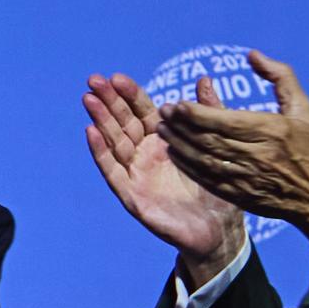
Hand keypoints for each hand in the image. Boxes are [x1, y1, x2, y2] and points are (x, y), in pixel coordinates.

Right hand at [83, 71, 247, 270]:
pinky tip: (91, 132)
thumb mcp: (217, 145)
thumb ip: (208, 113)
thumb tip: (203, 78)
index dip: (129, 94)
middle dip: (108, 101)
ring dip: (100, 120)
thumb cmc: (219, 190)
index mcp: (165, 141)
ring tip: (89, 99)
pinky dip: (100, 152)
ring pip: (114, 142)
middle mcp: (146, 155)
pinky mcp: (132, 196)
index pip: (142, 111)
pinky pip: (112, 172)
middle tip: (93, 80)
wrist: (219, 231)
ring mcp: (137, 175)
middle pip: (123, 123)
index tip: (117, 77)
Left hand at [154, 51, 308, 245]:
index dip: (196, 113)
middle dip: (181, 126)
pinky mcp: (241, 195)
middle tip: (163, 113)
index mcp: (272, 131)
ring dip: (180, 144)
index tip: (177, 104)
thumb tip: (251, 55)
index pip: (224, 121)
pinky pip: (207, 179)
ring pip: (204, 159)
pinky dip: (188, 166)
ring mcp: (248, 178)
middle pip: (209, 139)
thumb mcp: (304, 107)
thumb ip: (280, 76)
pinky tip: (175, 153)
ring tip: (162, 130)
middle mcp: (258, 155)